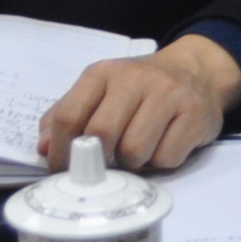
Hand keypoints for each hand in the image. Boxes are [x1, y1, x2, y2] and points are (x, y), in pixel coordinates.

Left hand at [38, 35, 240, 171]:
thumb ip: (67, 115)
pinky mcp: (194, 114)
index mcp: (103, 73)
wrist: (196, 70)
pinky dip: (161, 162)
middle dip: (99, 160)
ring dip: (133, 163)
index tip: (63, 171)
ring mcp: (168, 94)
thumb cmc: (140, 89)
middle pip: (102, 134)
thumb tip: (44, 149)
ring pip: (135, 151)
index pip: (70, 115)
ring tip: (137, 151)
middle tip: (105, 165)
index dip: (62, 152)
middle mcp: (134, 79)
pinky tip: (163, 145)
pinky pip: (166, 157)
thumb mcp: (100, 91)